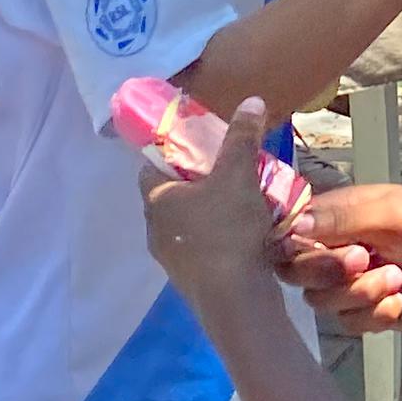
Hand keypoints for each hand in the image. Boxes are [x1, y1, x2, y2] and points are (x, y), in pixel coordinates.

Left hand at [139, 98, 286, 311]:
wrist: (235, 300)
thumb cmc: (228, 230)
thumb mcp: (239, 175)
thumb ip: (243, 137)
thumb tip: (251, 99)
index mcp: (155, 200)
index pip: (150, 167)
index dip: (172, 153)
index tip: (201, 148)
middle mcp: (154, 229)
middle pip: (172, 196)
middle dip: (198, 183)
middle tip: (229, 172)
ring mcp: (171, 260)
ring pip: (187, 225)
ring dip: (210, 214)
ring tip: (243, 204)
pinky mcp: (191, 282)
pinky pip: (202, 250)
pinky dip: (219, 240)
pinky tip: (247, 237)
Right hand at [274, 179, 401, 336]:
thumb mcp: (397, 212)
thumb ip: (345, 215)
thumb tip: (297, 225)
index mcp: (344, 214)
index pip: (293, 230)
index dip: (296, 245)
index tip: (319, 248)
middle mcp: (343, 247)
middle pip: (297, 270)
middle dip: (330, 270)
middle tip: (364, 260)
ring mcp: (356, 282)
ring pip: (322, 301)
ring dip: (360, 292)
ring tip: (396, 279)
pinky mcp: (372, 314)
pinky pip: (349, 324)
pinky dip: (376, 315)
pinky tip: (401, 303)